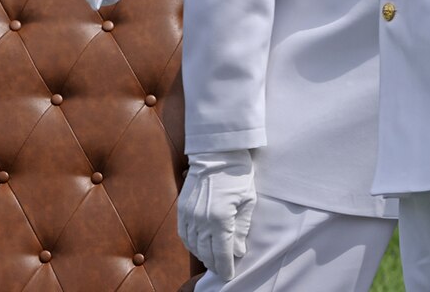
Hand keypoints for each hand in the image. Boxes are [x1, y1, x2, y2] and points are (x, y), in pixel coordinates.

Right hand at [177, 149, 255, 278]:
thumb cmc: (236, 175)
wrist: (216, 152)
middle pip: (206, 252)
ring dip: (202, 255)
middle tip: (222, 270)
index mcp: (220, 219)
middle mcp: (201, 220)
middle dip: (215, 264)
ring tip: (211, 260)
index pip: (221, 253)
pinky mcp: (181, 208)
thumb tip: (238, 251)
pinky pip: (183, 233)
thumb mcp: (247, 201)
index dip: (225, 267)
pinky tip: (198, 246)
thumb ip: (241, 228)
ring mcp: (189, 214)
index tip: (229, 276)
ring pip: (193, 245)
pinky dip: (190, 244)